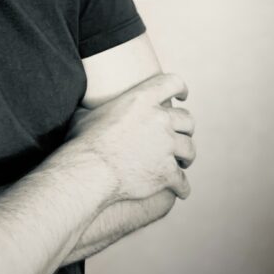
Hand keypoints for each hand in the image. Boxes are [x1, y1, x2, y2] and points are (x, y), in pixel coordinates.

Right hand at [64, 72, 195, 202]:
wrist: (89, 170)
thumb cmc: (84, 141)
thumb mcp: (88, 113)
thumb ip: (96, 106)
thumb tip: (83, 101)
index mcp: (142, 99)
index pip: (173, 83)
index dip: (181, 89)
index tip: (182, 96)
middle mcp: (159, 119)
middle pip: (187, 119)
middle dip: (185, 129)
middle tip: (179, 136)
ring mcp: (166, 146)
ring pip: (189, 149)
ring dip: (186, 156)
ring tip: (182, 162)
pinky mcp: (167, 172)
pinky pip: (183, 180)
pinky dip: (182, 186)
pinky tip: (179, 190)